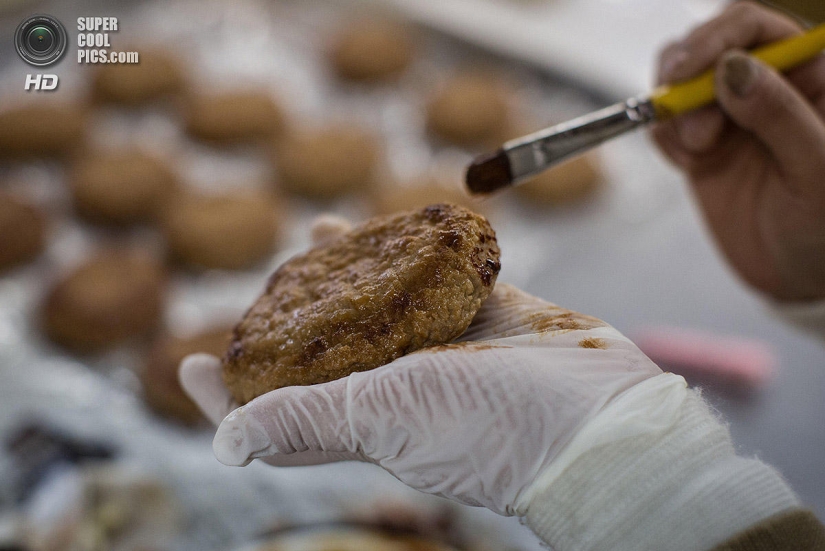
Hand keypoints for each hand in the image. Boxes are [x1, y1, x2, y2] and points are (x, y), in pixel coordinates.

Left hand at [179, 217, 661, 515]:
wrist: (600, 417)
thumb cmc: (492, 427)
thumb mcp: (384, 419)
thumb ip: (308, 421)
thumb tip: (223, 443)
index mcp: (361, 418)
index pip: (276, 414)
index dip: (229, 396)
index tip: (190, 364)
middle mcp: (396, 386)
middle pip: (324, 352)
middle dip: (288, 320)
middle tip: (259, 289)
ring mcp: (442, 349)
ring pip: (380, 306)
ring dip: (346, 275)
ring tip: (316, 236)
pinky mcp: (484, 315)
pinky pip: (438, 278)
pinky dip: (412, 252)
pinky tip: (397, 226)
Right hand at [651, 2, 824, 300]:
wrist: (797, 274)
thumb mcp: (817, 170)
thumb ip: (781, 115)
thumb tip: (734, 68)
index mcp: (811, 75)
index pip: (754, 26)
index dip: (716, 38)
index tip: (687, 73)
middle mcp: (767, 84)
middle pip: (707, 46)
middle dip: (688, 82)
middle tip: (696, 132)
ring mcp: (730, 113)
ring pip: (679, 79)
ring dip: (674, 111)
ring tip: (695, 154)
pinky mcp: (701, 142)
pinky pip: (666, 121)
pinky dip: (664, 138)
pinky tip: (689, 165)